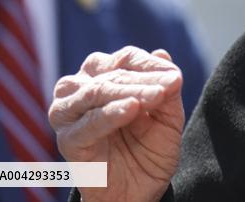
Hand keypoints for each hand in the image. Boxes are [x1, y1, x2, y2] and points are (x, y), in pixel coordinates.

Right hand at [49, 46, 184, 201]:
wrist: (139, 191)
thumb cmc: (150, 147)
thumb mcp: (167, 115)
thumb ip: (166, 87)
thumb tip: (163, 55)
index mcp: (103, 75)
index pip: (126, 59)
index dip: (151, 64)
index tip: (176, 76)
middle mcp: (79, 89)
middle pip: (112, 73)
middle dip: (145, 79)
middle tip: (172, 85)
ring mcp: (69, 114)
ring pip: (96, 92)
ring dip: (129, 92)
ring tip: (156, 96)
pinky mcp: (68, 141)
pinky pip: (86, 124)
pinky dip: (110, 114)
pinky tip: (131, 109)